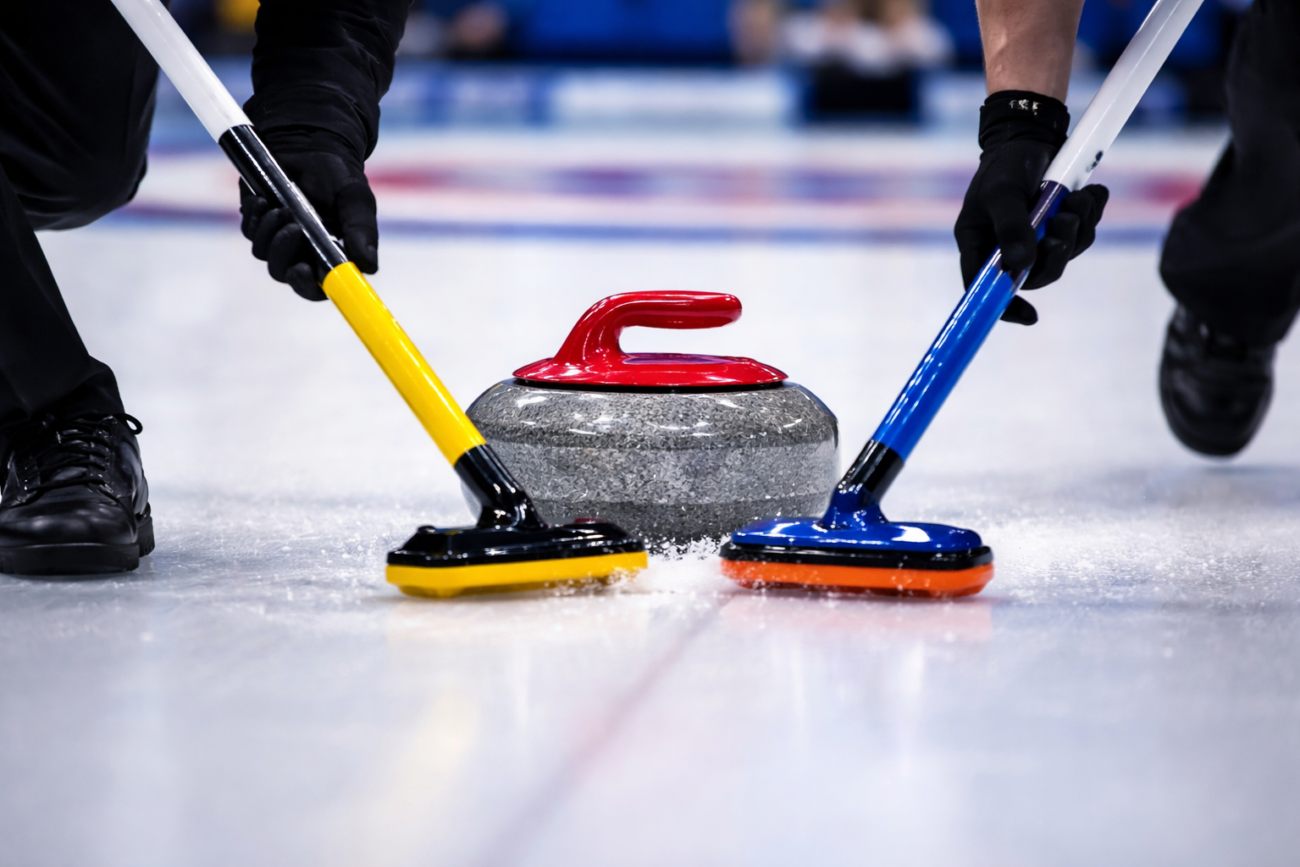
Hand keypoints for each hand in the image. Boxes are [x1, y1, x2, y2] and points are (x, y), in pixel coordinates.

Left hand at [239, 128, 377, 301]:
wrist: (310, 144)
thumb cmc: (338, 176)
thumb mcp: (355, 200)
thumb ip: (361, 232)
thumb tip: (369, 266)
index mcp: (328, 255)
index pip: (316, 287)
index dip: (307, 286)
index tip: (303, 270)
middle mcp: (302, 252)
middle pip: (284, 273)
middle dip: (283, 254)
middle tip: (293, 227)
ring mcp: (277, 239)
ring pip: (263, 253)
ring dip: (269, 232)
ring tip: (280, 206)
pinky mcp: (258, 222)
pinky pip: (250, 231)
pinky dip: (255, 217)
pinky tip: (264, 199)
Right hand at [954, 91, 1108, 324]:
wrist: (1031, 134)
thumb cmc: (1005, 165)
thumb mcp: (1003, 193)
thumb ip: (1012, 228)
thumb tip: (1022, 264)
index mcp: (980, 245)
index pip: (985, 287)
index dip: (1005, 307)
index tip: (1029, 315)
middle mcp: (1006, 247)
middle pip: (1035, 274)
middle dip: (1058, 253)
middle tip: (1066, 225)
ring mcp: (1035, 238)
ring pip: (1065, 254)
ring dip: (1079, 228)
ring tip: (1077, 197)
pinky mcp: (1059, 225)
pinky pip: (1083, 234)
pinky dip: (1091, 213)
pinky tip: (1089, 192)